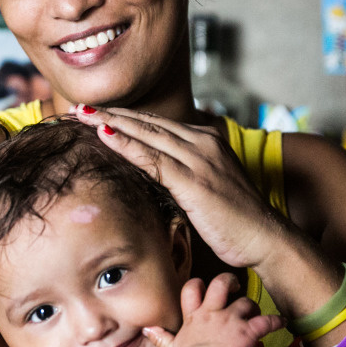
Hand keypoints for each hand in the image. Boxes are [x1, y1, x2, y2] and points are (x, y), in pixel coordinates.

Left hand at [72, 105, 292, 271]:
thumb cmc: (236, 220)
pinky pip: (154, 159)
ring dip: (111, 123)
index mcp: (206, 141)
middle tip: (79, 108)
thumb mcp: (207, 188)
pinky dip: (127, 145)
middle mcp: (203, 143)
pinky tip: (105, 135)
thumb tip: (155, 177)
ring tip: (83, 116)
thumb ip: (183, 175)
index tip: (98, 114)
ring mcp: (200, 160)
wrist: (266, 237)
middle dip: (112, 114)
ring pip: (147, 135)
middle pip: (148, 123)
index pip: (157, 124)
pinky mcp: (195, 181)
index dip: (125, 117)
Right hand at [143, 273, 281, 346]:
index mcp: (195, 317)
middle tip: (235, 286)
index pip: (192, 289)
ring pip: (246, 302)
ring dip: (253, 308)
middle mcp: (213, 314)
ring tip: (256, 314)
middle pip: (220, 284)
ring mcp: (231, 321)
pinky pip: (266, 321)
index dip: (199, 285)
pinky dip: (276, 321)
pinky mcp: (247, 332)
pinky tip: (281, 322)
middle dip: (229, 282)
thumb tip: (147, 330)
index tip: (205, 288)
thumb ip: (161, 337)